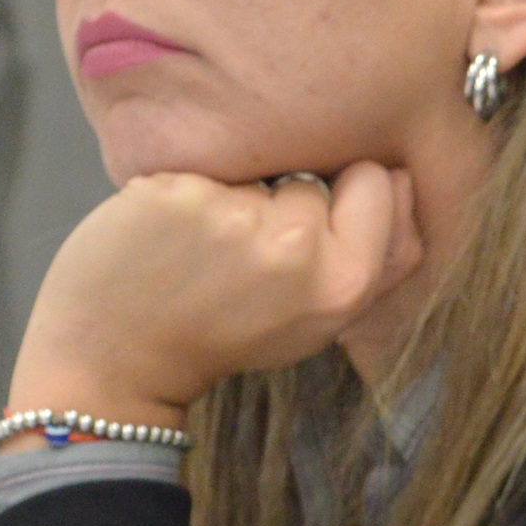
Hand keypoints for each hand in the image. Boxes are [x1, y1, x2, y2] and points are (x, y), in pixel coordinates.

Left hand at [5, 163, 422, 427]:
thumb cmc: (225, 333)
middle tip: (243, 256)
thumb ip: (377, 257)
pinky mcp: (179, 194)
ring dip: (230, 197)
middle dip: (282, 202)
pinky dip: (182, 192)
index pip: (379, 182)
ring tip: (200, 247)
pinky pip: (201, 166)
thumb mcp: (320, 317)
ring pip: (255, 170)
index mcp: (344, 284)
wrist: (117, 359)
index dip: (347, 194)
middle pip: (313, 175)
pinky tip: (164, 234)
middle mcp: (296, 249)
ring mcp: (235, 218)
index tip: (310, 229)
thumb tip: (408, 178)